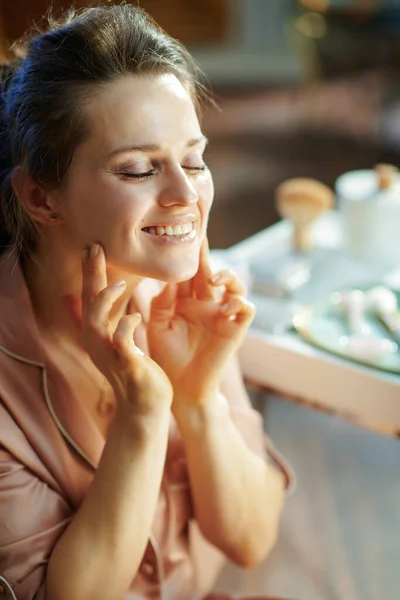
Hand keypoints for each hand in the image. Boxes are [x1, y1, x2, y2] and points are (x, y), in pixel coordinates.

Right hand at [64, 244, 172, 415]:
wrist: (144, 408)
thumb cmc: (131, 372)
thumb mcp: (110, 343)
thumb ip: (93, 322)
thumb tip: (71, 299)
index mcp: (98, 334)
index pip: (89, 297)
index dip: (90, 272)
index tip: (92, 245)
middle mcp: (97, 343)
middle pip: (89, 304)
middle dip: (91, 276)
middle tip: (95, 248)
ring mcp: (109, 355)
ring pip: (98, 323)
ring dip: (105, 301)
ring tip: (118, 283)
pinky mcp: (127, 366)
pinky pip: (121, 344)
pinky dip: (125, 328)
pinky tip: (134, 316)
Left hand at [147, 238, 254, 408]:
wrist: (180, 387)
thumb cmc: (166, 356)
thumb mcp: (157, 326)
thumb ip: (161, 302)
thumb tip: (169, 279)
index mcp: (185, 301)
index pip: (188, 272)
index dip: (189, 255)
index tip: (185, 233)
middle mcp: (205, 304)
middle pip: (210, 272)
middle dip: (207, 255)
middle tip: (201, 238)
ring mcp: (221, 316)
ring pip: (235, 286)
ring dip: (228, 277)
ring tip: (214, 279)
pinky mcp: (234, 330)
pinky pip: (245, 310)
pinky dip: (240, 303)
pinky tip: (227, 305)